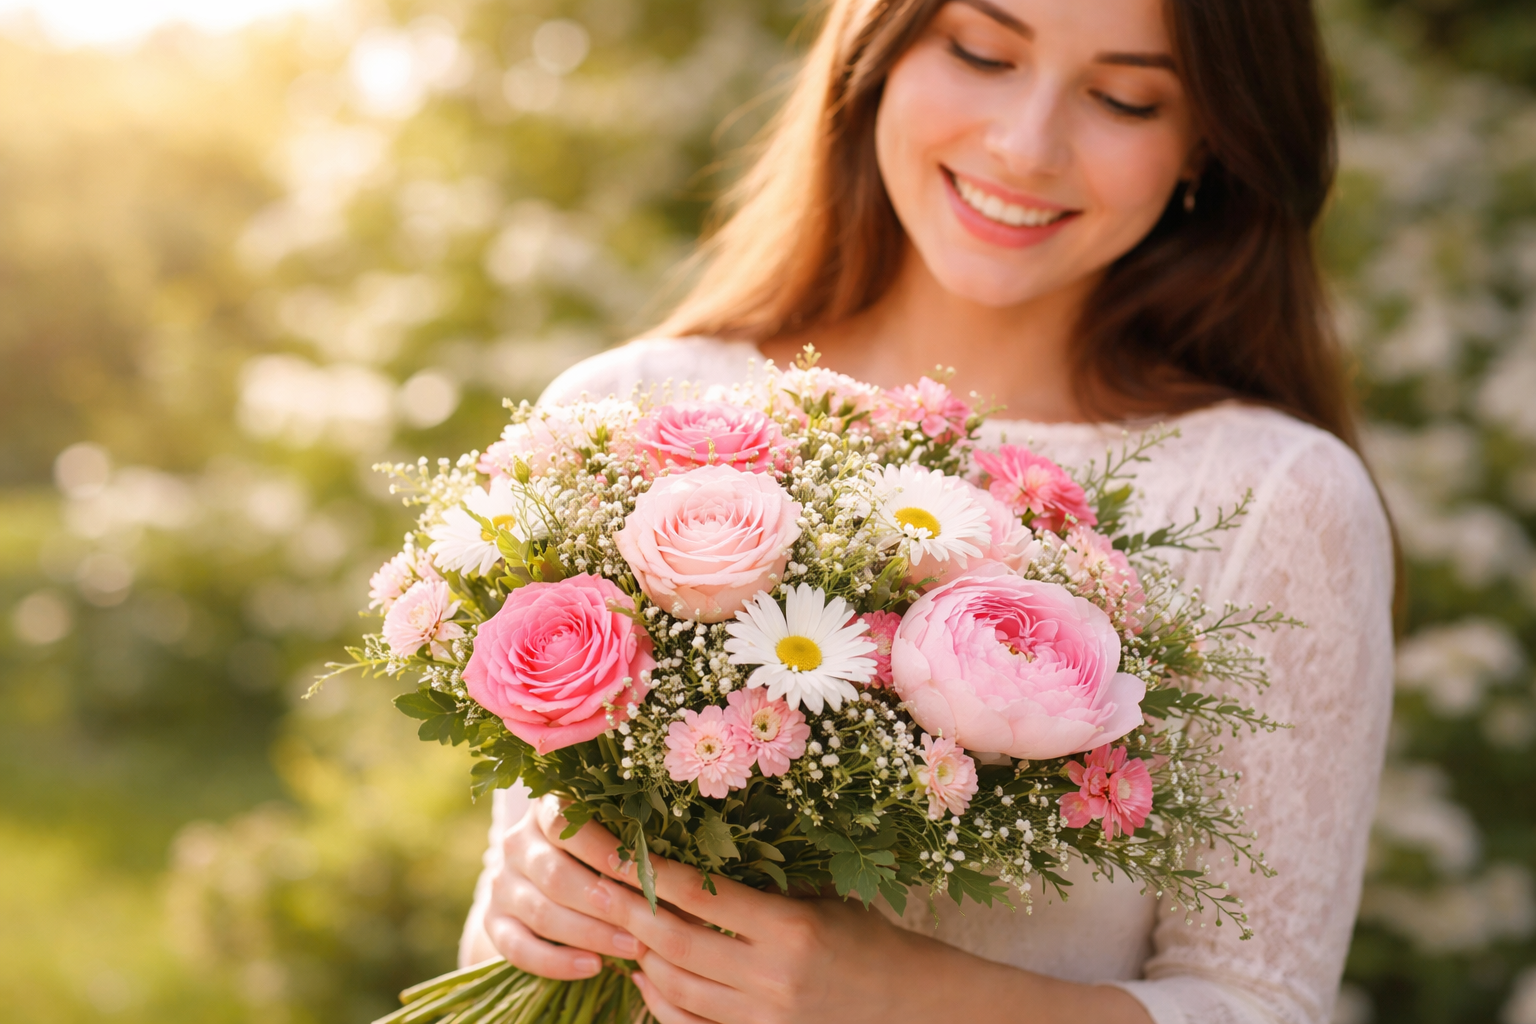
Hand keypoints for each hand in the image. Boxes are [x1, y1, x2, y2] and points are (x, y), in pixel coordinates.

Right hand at [479, 794, 648, 979]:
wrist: (546, 881)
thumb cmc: (598, 854)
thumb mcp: (613, 842)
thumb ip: (640, 855)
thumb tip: (693, 878)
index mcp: (545, 810)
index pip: (566, 822)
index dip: (603, 848)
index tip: (641, 870)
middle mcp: (516, 843)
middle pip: (555, 874)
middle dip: (604, 902)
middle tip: (645, 921)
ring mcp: (501, 883)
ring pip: (541, 912)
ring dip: (590, 933)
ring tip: (631, 948)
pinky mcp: (492, 921)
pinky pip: (518, 948)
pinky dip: (557, 962)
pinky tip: (593, 966)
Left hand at [552, 818, 942, 1023]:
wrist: (907, 1003)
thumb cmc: (864, 936)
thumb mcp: (820, 897)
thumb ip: (762, 883)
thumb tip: (689, 848)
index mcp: (790, 928)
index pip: (699, 895)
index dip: (648, 870)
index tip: (610, 844)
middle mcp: (773, 977)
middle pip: (676, 943)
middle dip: (627, 913)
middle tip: (589, 884)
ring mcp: (764, 1017)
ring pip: (675, 987)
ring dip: (638, 956)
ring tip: (613, 925)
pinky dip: (659, 1001)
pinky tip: (644, 976)